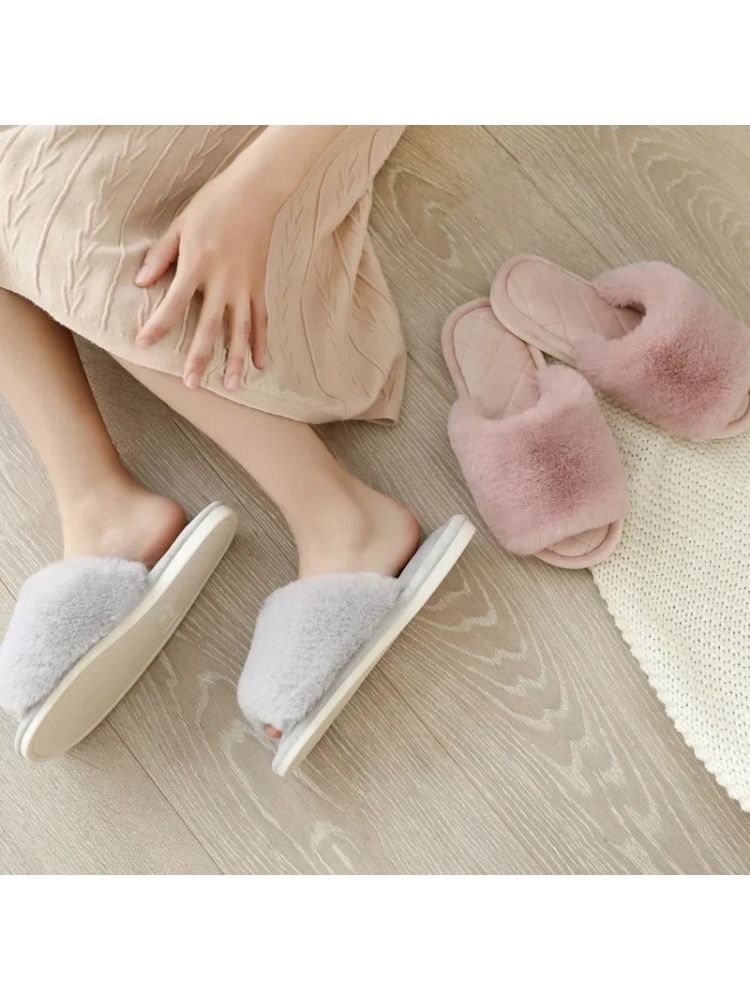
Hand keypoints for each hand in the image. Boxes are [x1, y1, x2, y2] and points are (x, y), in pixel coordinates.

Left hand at [134, 161, 284, 388]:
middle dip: (199, 356)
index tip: (142, 344)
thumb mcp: (180, 224)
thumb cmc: (214, 203)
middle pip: (210, 325)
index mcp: (198, 263)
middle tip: (191, 384)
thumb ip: (161, 255)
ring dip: (235, 359)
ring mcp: (245, 285)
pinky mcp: (260, 285)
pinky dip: (261, 343)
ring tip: (229, 386)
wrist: (256, 191)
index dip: (158, 325)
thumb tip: (141, 283)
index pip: (174, 302)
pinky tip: (259, 364)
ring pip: (241, 330)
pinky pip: (262, 319)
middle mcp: (223, 280)